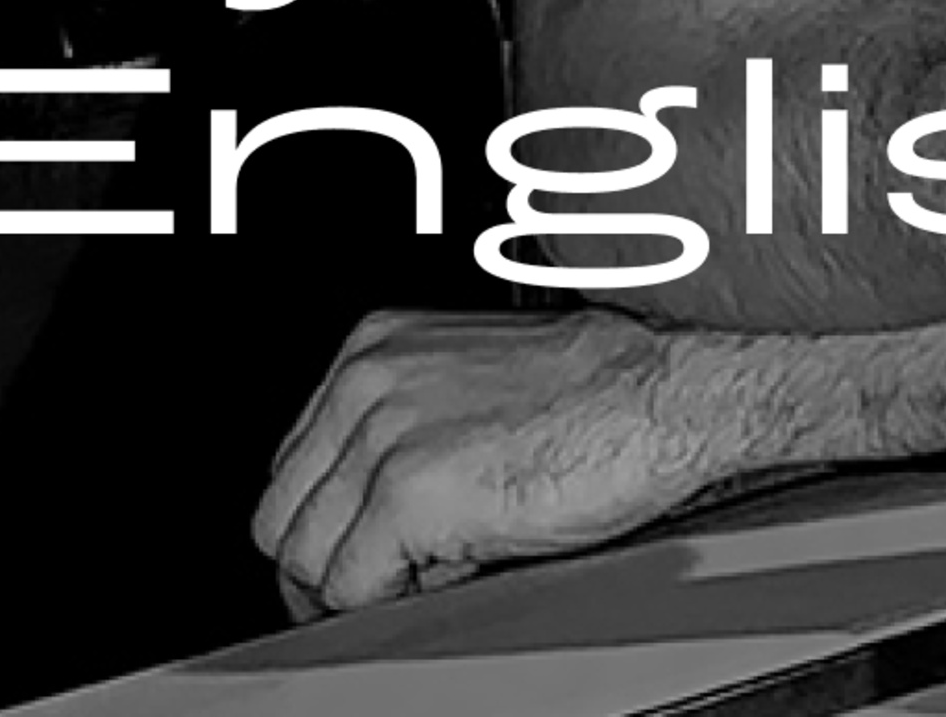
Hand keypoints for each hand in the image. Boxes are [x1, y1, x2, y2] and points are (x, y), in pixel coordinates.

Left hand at [253, 305, 738, 612]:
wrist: (665, 393)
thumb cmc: (596, 391)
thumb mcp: (472, 380)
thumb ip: (404, 421)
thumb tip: (360, 503)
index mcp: (374, 347)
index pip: (293, 467)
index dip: (332, 522)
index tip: (369, 548)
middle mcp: (364, 380)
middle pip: (280, 516)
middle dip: (329, 562)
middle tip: (395, 576)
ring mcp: (380, 435)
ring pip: (305, 560)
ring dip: (367, 581)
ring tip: (443, 560)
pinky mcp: (406, 494)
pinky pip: (353, 590)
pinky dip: (403, 597)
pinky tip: (466, 560)